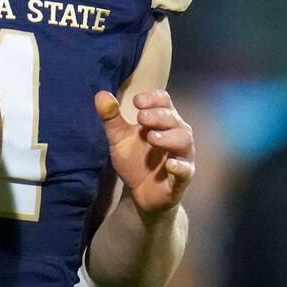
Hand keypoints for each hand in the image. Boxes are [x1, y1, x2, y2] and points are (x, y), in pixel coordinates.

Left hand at [95, 89, 194, 213]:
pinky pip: (186, 170)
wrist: (141, 193)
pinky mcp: (182, 177)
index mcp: (162, 120)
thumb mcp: (119, 138)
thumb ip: (111, 117)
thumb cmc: (135, 160)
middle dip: (158, 116)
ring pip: (184, 140)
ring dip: (168, 137)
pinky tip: (169, 164)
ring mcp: (181, 155)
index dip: (152, 98)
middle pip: (173, 118)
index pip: (164, 101)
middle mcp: (176, 134)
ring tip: (151, 138)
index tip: (136, 101)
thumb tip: (101, 94)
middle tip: (141, 118)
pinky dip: (179, 166)